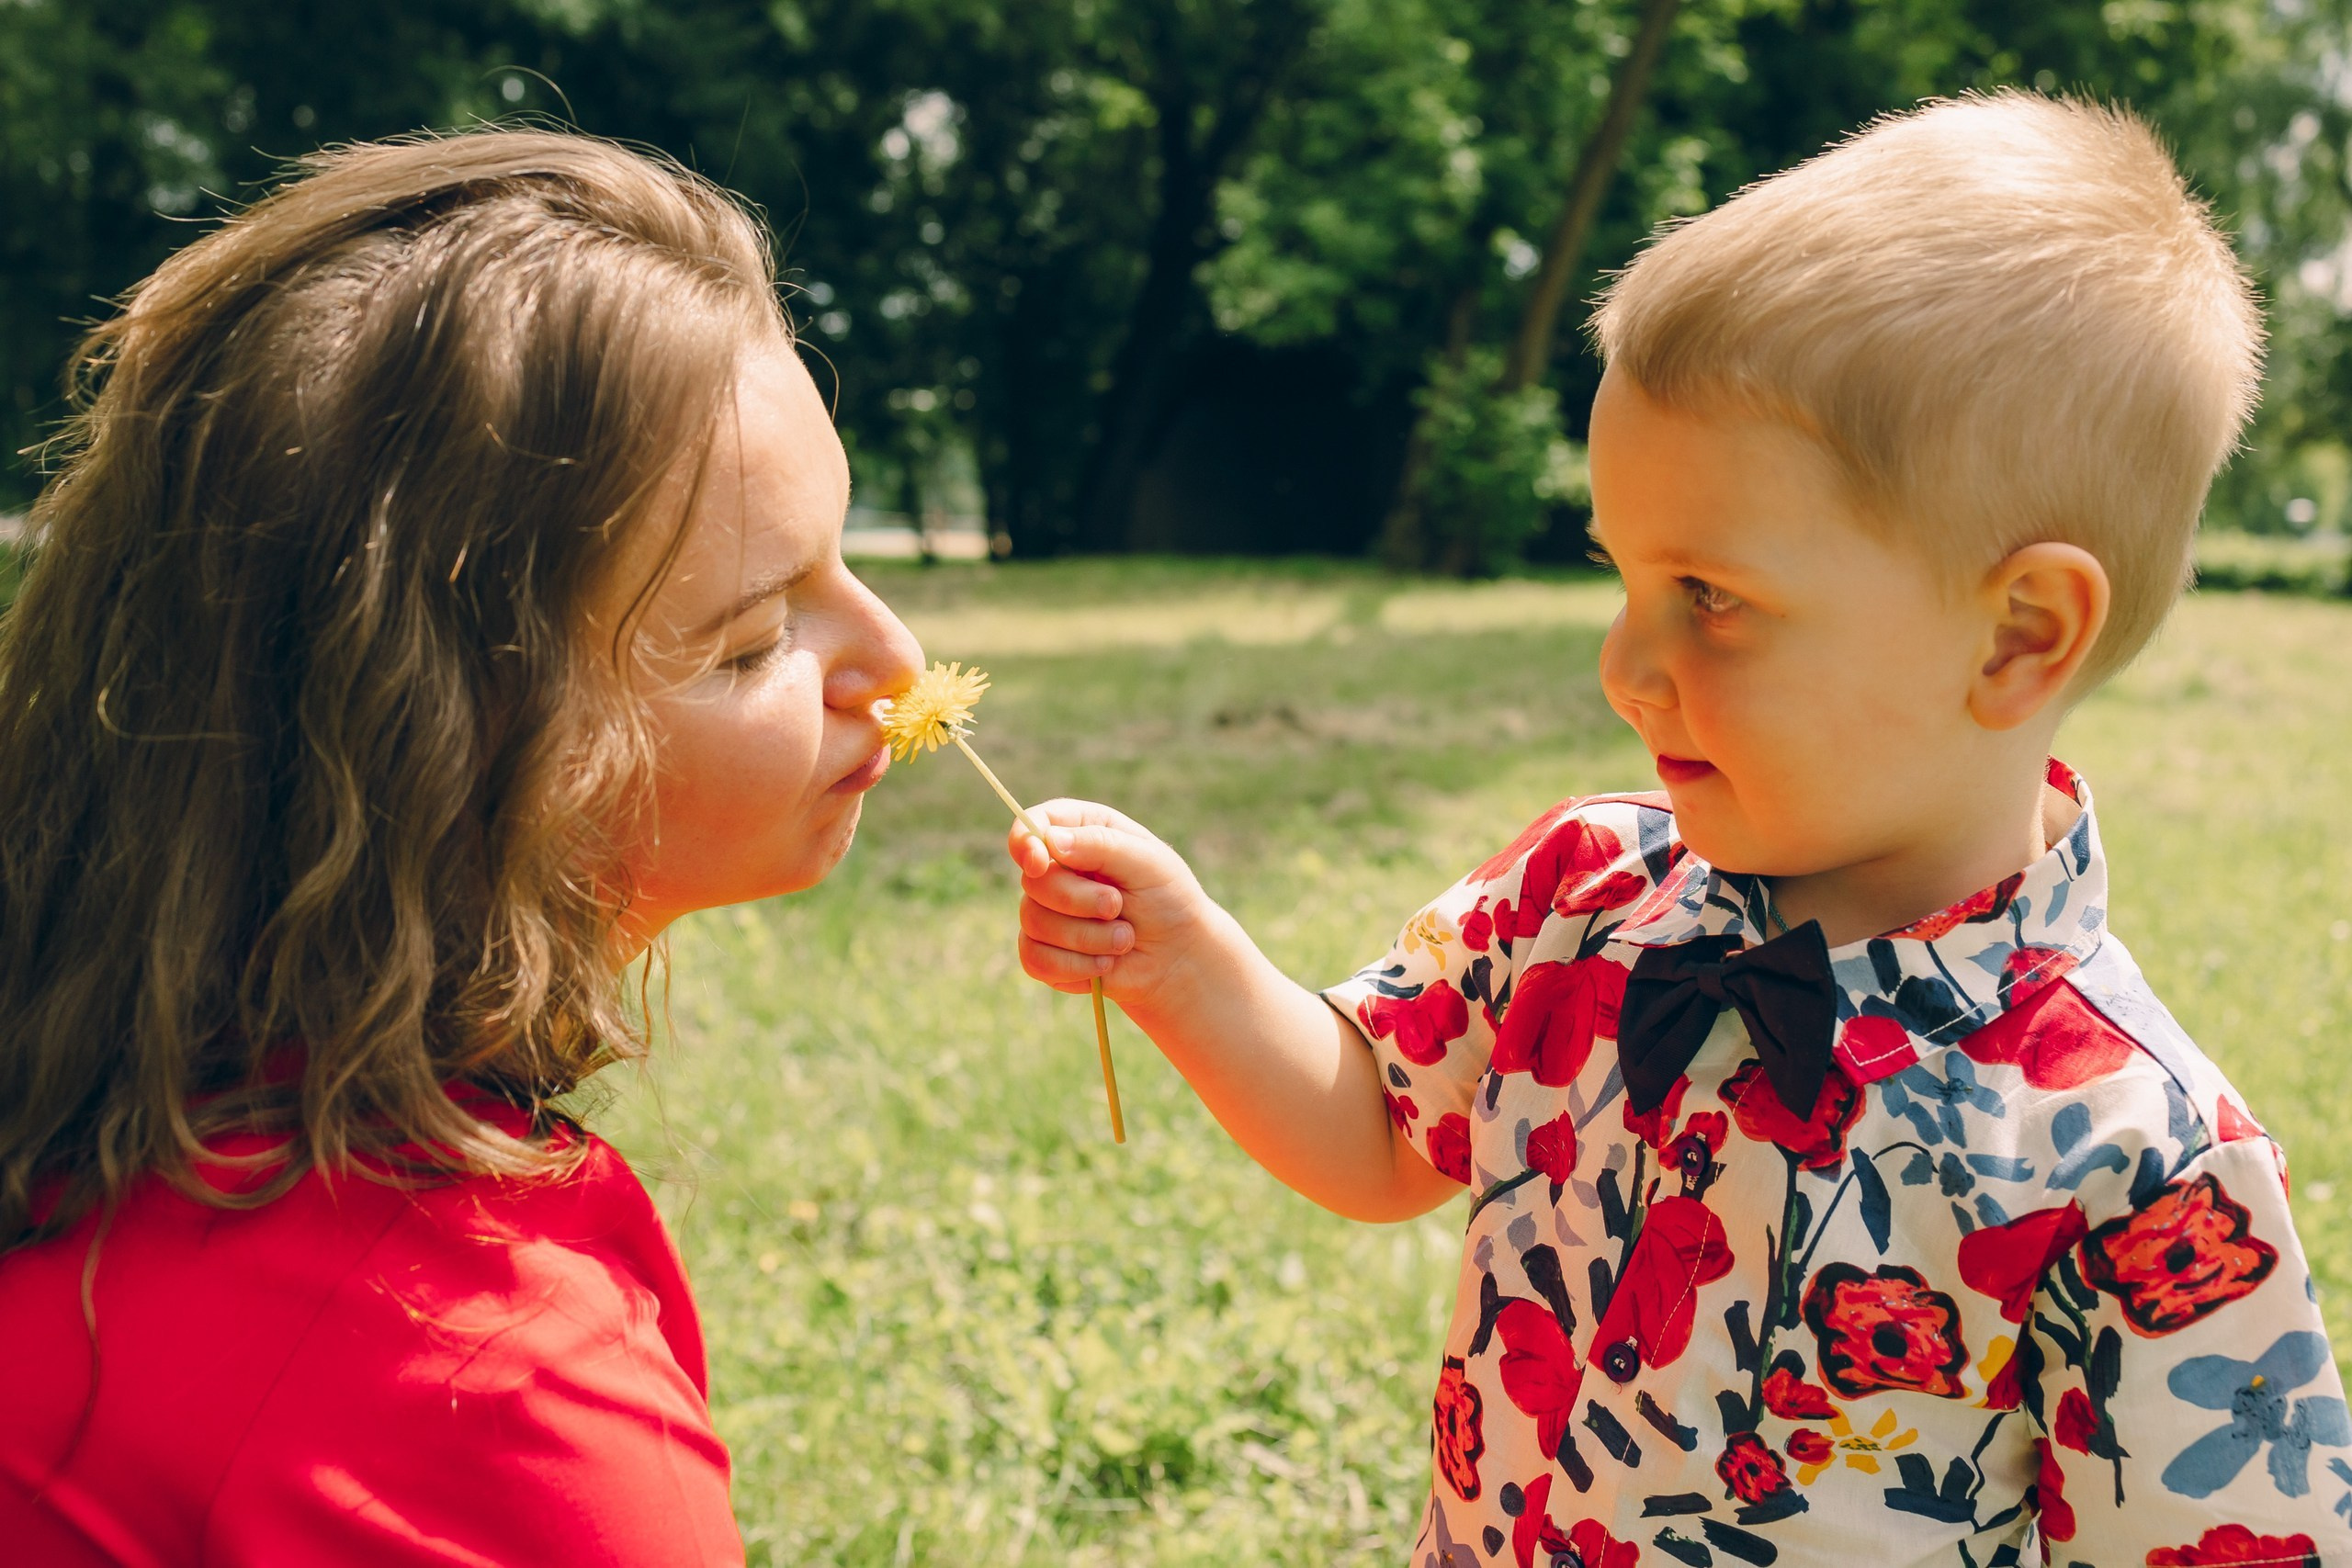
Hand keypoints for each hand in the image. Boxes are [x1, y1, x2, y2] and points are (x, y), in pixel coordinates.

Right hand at [1006, 799, 1220, 1015]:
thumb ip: (1101, 843)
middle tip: (1117, 907)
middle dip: (1078, 901)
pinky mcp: (1044, 951)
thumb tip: (1050, 841)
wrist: (1178, 958)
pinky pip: (1034, 959)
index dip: (1025, 841)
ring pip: (1034, 922)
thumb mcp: (1147, 862)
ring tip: (1125, 939)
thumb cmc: (1169, 900)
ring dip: (1087, 937)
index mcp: (1082, 832)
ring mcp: (1047, 910)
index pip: (1035, 824)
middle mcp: (1058, 868)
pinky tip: (1105, 964)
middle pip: (1034, 880)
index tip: (1039, 862)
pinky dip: (1074, 966)